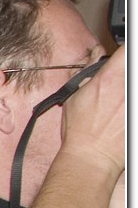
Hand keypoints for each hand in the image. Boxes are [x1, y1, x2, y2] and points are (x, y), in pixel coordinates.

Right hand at [62, 44, 125, 178]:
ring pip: (135, 88)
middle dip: (127, 75)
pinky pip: (136, 103)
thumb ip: (88, 72)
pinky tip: (122, 115)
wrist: (92, 156)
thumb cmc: (80, 130)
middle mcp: (129, 88)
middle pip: (134, 68)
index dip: (125, 53)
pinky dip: (129, 109)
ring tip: (120, 106)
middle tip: (119, 88)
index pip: (127, 50)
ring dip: (128, 93)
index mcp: (111, 78)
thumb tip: (96, 56)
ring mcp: (135, 103)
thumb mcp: (74, 97)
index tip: (122, 59)